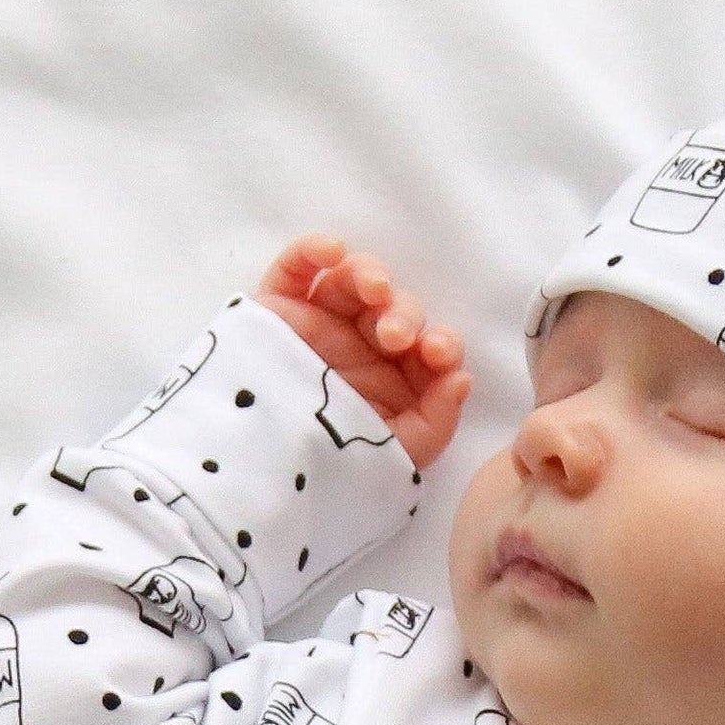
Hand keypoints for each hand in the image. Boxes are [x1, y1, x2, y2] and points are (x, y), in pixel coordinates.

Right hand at [254, 237, 468, 465]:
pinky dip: (313, 250)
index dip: (441, 342)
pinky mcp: (279, 312)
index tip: (437, 354)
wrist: (263, 473)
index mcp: (395, 379)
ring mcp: (321, 325)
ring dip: (370, 276)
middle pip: (395, 308)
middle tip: (395, 337)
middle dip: (404, 315)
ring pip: (352, 280)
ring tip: (375, 291)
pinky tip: (332, 251)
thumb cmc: (335, 468)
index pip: (429, 346)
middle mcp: (362, 347)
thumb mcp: (396, 455)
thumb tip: (461, 377)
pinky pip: (295, 269)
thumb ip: (436, 421)